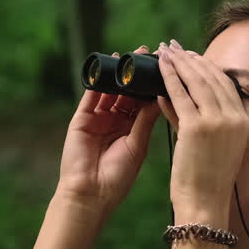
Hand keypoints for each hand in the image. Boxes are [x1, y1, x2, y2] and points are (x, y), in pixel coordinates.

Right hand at [54, 46, 162, 211]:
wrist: (91, 194)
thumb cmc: (117, 178)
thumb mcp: (137, 145)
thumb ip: (146, 120)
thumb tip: (162, 97)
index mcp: (131, 130)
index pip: (144, 103)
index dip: (153, 87)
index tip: (167, 70)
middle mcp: (114, 122)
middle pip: (127, 93)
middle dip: (138, 75)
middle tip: (150, 54)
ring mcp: (97, 119)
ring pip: (110, 91)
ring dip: (120, 74)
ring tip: (131, 56)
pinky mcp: (81, 119)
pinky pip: (90, 95)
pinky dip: (98, 80)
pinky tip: (107, 65)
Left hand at [154, 40, 248, 217]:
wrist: (205, 203)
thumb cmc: (207, 179)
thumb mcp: (214, 145)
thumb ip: (198, 118)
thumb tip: (175, 94)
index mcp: (244, 122)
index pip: (225, 85)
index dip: (207, 67)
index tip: (192, 56)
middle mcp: (234, 118)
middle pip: (211, 78)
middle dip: (191, 59)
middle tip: (175, 47)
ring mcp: (217, 121)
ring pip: (196, 81)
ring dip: (179, 62)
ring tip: (166, 51)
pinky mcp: (196, 127)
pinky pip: (179, 94)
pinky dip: (169, 78)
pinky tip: (159, 67)